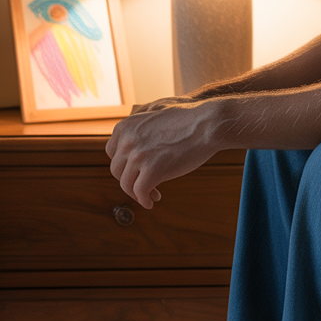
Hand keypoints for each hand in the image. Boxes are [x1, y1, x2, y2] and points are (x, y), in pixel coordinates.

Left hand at [106, 98, 225, 208]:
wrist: (208, 124)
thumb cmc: (189, 121)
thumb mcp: (154, 119)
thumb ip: (139, 133)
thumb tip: (134, 153)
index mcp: (125, 127)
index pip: (112, 153)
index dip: (124, 165)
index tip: (135, 171)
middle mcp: (127, 141)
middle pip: (118, 170)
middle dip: (131, 180)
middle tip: (145, 185)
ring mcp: (138, 156)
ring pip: (126, 184)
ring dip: (138, 193)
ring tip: (151, 195)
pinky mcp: (152, 171)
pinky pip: (140, 192)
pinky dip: (144, 200)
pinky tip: (152, 201)